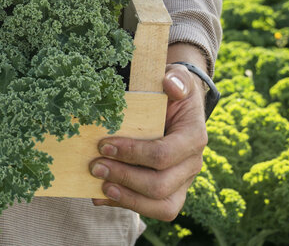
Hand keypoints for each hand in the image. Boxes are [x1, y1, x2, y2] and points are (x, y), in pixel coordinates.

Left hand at [89, 43, 208, 219]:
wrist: (176, 107)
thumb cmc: (171, 92)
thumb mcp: (177, 79)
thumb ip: (177, 79)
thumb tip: (170, 84)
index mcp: (193, 138)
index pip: (164, 154)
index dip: (133, 154)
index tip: (104, 145)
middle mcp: (191, 165)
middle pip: (161, 186)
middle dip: (124, 178)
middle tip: (95, 166)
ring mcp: (181, 182)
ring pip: (161, 206)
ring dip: (127, 199)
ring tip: (101, 187)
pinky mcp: (168, 192)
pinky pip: (151, 209)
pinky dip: (123, 204)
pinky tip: (99, 196)